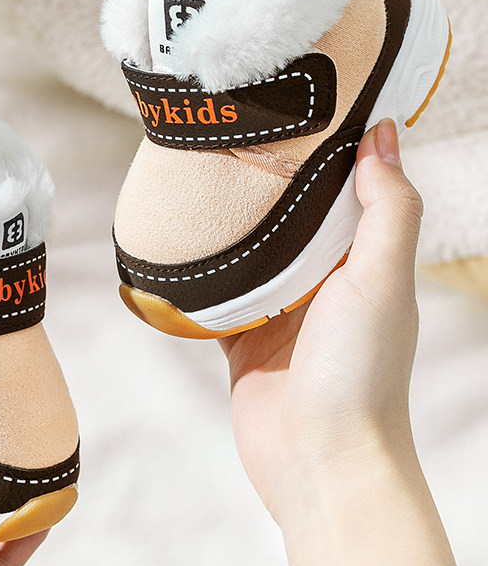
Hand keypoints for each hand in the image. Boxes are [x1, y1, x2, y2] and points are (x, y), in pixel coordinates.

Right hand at [221, 118, 422, 522]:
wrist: (318, 460)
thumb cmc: (360, 372)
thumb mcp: (381, 280)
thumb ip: (387, 210)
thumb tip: (383, 134)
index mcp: (364, 263)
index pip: (350, 191)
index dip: (332, 149)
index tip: (302, 105)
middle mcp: (325, 282)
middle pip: (294, 218)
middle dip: (270, 182)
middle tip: (234, 134)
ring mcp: (283, 310)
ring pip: (252, 253)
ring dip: (232, 226)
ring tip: (198, 179)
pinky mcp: (245, 337)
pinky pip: (219, 296)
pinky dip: (202, 276)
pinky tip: (179, 247)